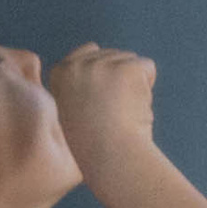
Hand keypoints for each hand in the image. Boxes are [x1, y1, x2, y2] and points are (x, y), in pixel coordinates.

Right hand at [47, 46, 158, 162]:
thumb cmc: (92, 142)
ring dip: (132, 85)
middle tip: (109, 113)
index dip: (100, 77)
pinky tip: (133, 107)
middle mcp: (77, 64)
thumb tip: (94, 54)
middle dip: (118, 79)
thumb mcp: (71, 107)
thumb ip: (78, 83)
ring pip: (130, 62)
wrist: (108, 156)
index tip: (97, 102)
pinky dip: (147, 87)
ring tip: (120, 113)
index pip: (88, 52)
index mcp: (59, 73)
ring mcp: (102, 64)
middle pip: (112, 55)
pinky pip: (147, 67)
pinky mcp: (126, 68)